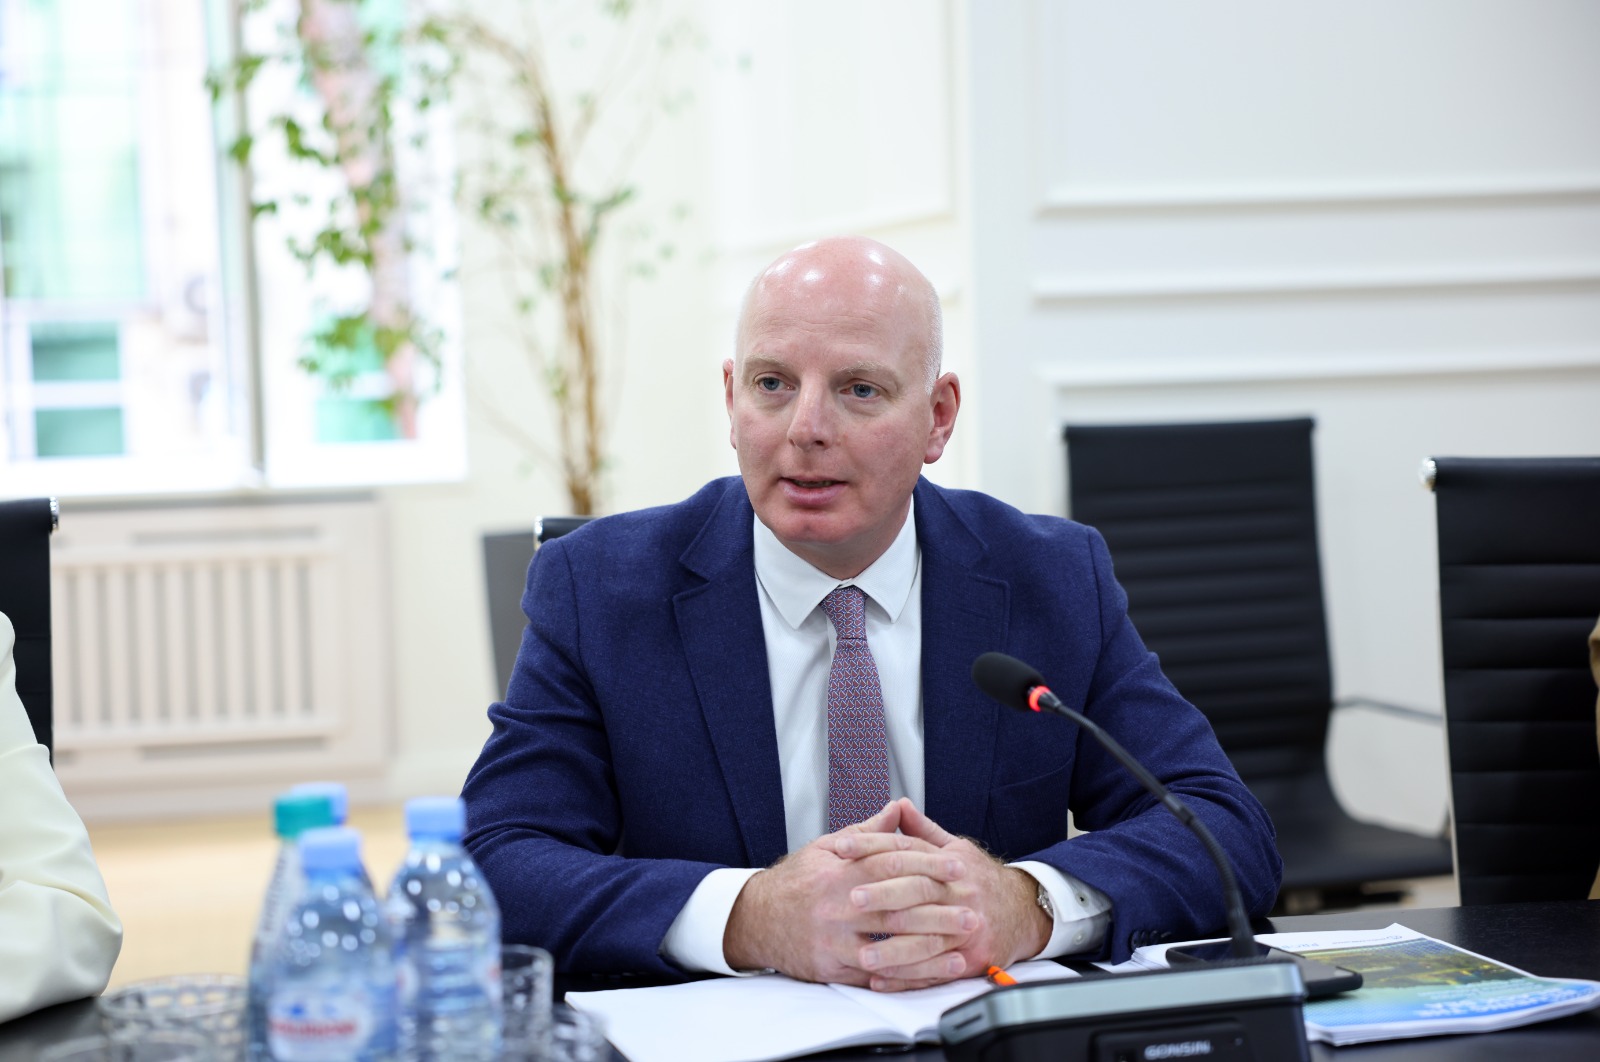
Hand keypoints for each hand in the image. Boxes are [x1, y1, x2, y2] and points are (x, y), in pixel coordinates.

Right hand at [723, 802, 970, 985]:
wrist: (755, 919)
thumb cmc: (795, 882)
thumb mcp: (826, 848)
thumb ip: (867, 832)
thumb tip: (898, 809)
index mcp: (839, 873)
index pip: (891, 864)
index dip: (927, 863)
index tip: (957, 865)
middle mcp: (838, 907)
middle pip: (897, 908)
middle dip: (939, 910)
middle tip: (972, 910)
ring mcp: (836, 941)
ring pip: (890, 946)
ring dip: (930, 948)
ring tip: (962, 945)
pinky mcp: (833, 967)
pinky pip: (876, 976)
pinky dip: (906, 975)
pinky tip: (932, 972)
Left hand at [842, 799, 1050, 991]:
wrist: (1024, 911)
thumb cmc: (979, 879)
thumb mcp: (955, 848)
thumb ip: (922, 831)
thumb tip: (898, 806)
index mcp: (950, 862)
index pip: (906, 850)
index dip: (871, 846)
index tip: (840, 849)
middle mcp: (959, 892)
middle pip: (919, 890)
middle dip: (884, 895)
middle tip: (851, 899)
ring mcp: (968, 926)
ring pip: (927, 937)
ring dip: (893, 949)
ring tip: (862, 954)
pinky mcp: (972, 957)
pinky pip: (936, 971)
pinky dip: (907, 978)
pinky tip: (880, 979)